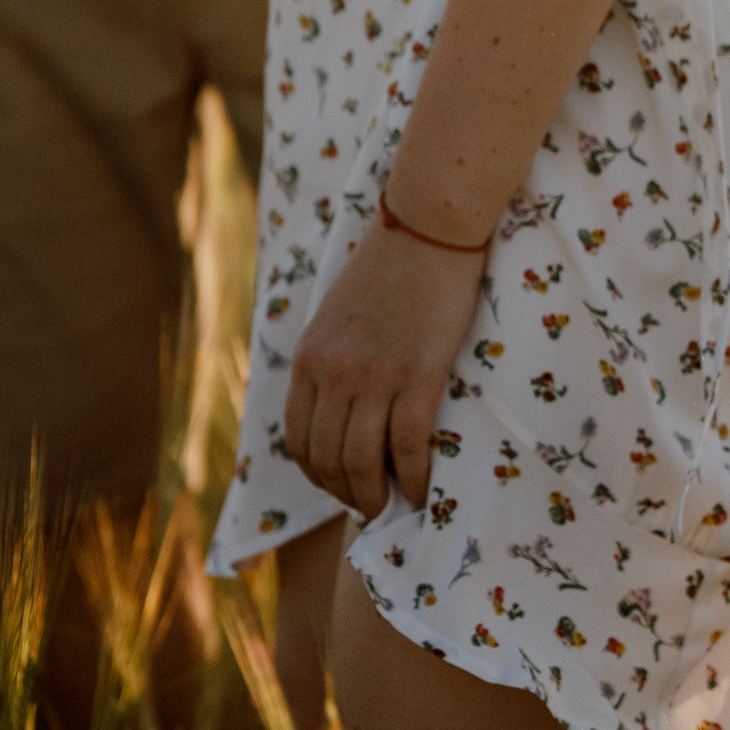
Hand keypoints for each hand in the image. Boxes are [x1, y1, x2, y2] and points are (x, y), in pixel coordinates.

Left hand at [285, 211, 488, 521]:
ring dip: (375, 497)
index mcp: (309, 357)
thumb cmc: (389, 262)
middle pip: (328, 459)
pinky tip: (422, 491)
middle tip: (370, 504)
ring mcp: (375, 375)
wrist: (430, 222)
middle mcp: (334, 372)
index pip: (299, 441)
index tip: (340, 485)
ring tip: (392, 507)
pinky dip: (412, 480)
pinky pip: (407, 447)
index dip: (317, 475)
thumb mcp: (336, 313)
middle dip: (347, 493)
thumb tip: (337, 409)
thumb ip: (329, 359)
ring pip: (362, 462)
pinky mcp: (419, 374)